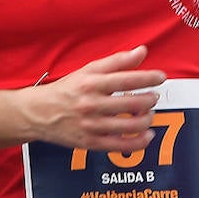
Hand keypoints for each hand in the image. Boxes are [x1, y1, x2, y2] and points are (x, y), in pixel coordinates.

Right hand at [24, 46, 166, 151]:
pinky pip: (122, 146)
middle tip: (154, 96)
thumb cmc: (66, 90)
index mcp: (90, 84)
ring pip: (130, 125)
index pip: (127, 79)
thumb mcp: (88, 70)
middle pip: (132, 103)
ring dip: (147, 119)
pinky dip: (140, 142)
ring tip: (149, 113)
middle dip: (149, 99)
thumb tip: (142, 51)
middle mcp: (91, 105)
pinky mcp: (91, 143)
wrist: (38, 113)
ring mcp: (91, 126)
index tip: (160, 77)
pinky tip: (147, 135)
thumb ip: (117, 61)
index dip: (148, 78)